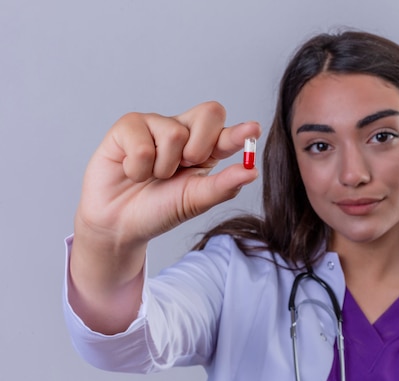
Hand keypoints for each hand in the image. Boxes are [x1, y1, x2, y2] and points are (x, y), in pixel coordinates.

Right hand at [75, 101, 261, 247]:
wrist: (119, 224)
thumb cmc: (159, 209)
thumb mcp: (195, 201)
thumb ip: (223, 185)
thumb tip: (252, 172)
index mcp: (206, 149)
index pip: (227, 132)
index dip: (240, 132)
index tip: (253, 130)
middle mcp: (185, 131)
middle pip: (210, 112)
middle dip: (200, 146)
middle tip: (184, 167)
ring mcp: (157, 125)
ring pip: (175, 134)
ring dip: (163, 167)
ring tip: (152, 176)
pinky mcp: (128, 126)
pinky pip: (143, 145)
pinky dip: (138, 169)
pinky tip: (131, 172)